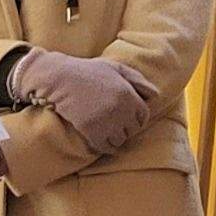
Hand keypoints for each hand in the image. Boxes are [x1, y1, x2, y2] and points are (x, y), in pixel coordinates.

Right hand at [13, 50, 154, 154]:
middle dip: (126, 129)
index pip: (143, 116)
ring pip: (120, 140)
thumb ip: (137, 80)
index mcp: (128, 94)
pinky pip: (105, 147)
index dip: (137, 119)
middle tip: (116, 126)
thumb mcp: (116, 68)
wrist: (60, 78)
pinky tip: (100, 141)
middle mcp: (120, 109)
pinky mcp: (91, 130)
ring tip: (107, 132)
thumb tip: (155, 95)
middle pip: (133, 130)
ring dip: (115, 138)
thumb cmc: (88, 71)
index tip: (128, 120)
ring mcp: (106, 121)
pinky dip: (105, 147)